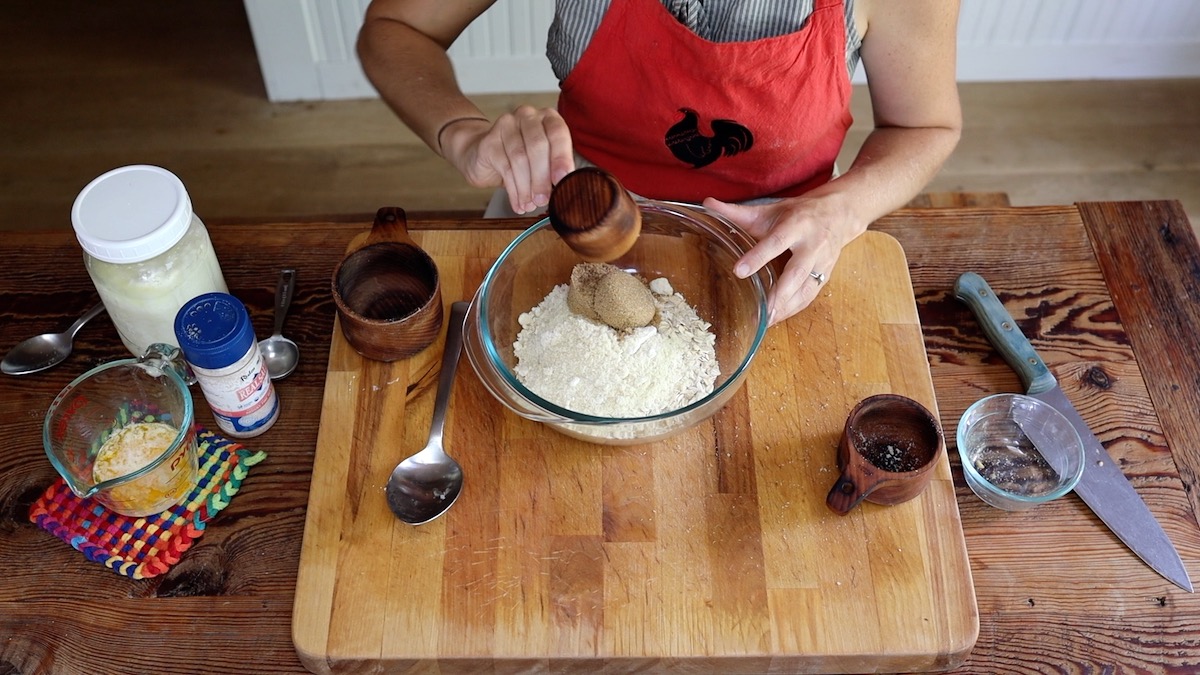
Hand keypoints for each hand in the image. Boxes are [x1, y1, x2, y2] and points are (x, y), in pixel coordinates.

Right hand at [440, 105, 575, 213]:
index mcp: (547, 117)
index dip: (561, 157)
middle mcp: (527, 116)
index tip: (562, 179)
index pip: (557, 133)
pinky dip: (514, 190)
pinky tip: (518, 203)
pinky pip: (504, 168)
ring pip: (519, 158)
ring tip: (530, 205)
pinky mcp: (489, 141)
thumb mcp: (544, 161)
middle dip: (542, 177)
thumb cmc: (521, 158)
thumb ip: (555, 170)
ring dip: (526, 187)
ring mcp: (506, 125)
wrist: (485, 154)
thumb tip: (564, 190)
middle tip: (543, 200)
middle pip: (537, 146)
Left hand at [702, 194, 860, 324]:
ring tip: (766, 321)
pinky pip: (809, 296)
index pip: (776, 242)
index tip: (738, 271)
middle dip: (780, 292)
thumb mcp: (771, 209)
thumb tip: (707, 203)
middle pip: (796, 272)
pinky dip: (793, 309)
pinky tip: (777, 318)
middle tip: (761, 309)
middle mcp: (812, 245)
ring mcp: (822, 262)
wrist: (838, 214)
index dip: (758, 257)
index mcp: (797, 225)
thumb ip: (738, 212)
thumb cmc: (799, 213)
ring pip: (805, 288)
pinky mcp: (825, 275)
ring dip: (787, 306)